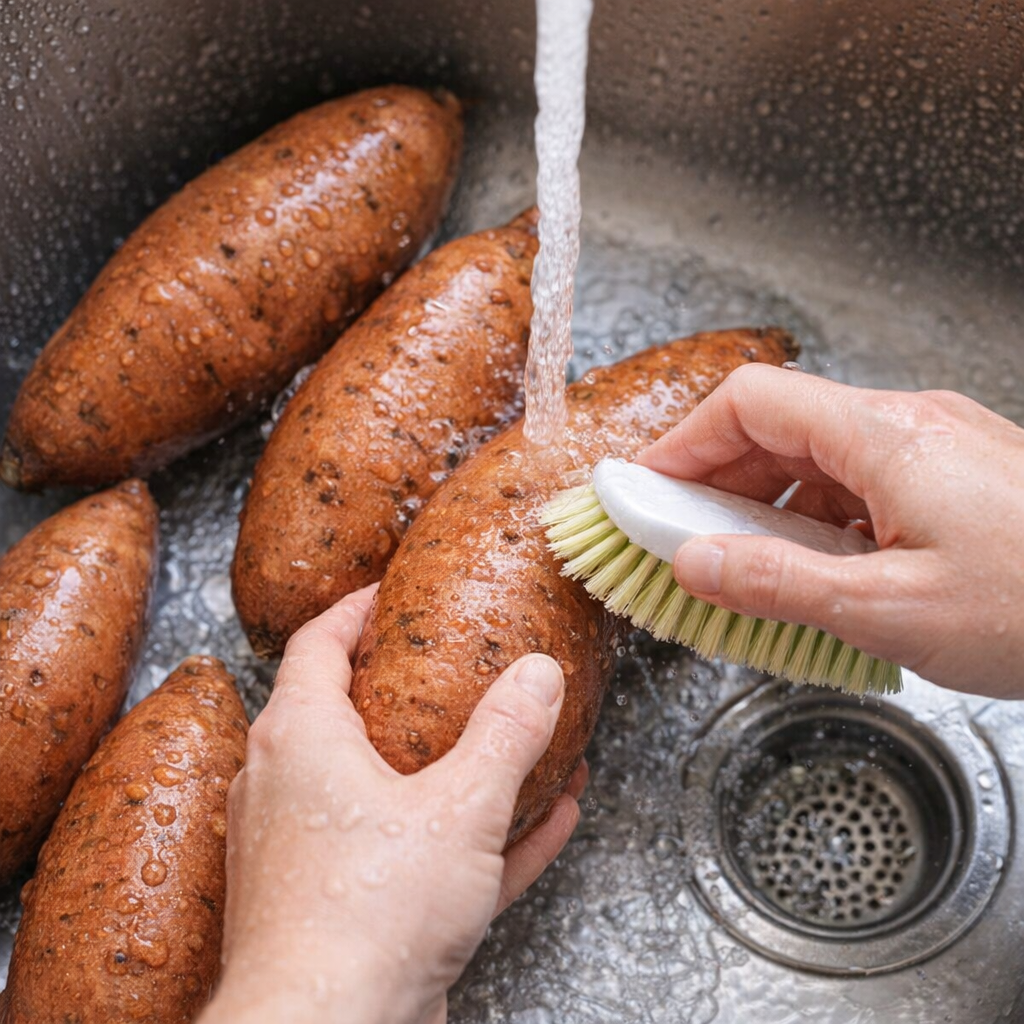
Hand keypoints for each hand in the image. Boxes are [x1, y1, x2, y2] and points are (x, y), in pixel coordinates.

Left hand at [198, 585, 584, 1023]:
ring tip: (517, 745)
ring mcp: (313, 850)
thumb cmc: (363, 918)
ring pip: (390, 787)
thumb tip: (537, 675)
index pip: (317, 643)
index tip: (390, 591)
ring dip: (455, 767)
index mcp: (300, 739)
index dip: (355, 609)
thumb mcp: (457, 809)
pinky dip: (469, 835)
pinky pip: (413, 851)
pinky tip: (542, 824)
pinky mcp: (344, 906)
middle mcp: (291, 787)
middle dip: (408, 686)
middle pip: (347, 711)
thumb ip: (504, 736)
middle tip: (454, 663)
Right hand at [637, 363, 1023, 696]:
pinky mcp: (952, 476)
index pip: (748, 404)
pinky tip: (812, 569)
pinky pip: (857, 481)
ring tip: (743, 567)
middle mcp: (907, 424)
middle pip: (776, 426)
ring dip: (764, 505)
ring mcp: (933, 447)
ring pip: (815, 456)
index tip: (644, 488)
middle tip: (680, 539)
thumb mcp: (890, 611)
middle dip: (716, 482)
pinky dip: (814, 519)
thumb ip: (777, 585)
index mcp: (885, 436)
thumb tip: (694, 565)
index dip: (683, 443)